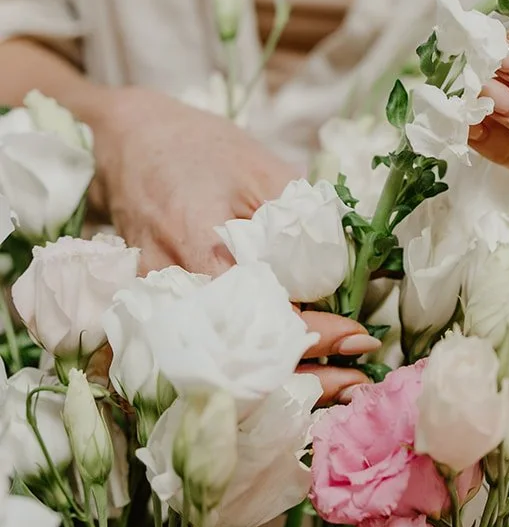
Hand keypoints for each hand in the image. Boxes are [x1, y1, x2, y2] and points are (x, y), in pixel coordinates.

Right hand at [91, 86, 375, 402]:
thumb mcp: (261, 168)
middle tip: (355, 383)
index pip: (262, 307)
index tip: (360, 338)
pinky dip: (242, 373)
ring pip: (216, 364)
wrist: (131, 137)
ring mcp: (153, 302)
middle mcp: (170, 281)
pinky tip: (282, 383)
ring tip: (331, 389)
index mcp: (198, 239)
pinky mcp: (148, 311)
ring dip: (273, 384)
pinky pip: (198, 355)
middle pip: (238, 354)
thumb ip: (302, 219)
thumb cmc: (200, 147)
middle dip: (300, 375)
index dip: (314, 331)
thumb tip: (352, 269)